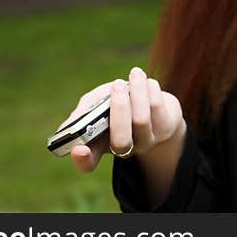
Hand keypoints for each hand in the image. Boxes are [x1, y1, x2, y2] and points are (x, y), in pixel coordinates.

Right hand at [63, 67, 184, 172]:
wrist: (153, 104)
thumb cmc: (116, 103)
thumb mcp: (97, 105)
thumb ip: (84, 112)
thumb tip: (71, 123)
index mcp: (101, 145)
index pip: (88, 163)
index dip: (82, 159)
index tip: (79, 149)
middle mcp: (125, 149)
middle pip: (121, 141)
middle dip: (119, 110)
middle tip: (117, 84)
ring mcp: (147, 142)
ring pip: (141, 120)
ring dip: (137, 92)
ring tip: (135, 73)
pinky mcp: (166, 130)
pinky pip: (157, 109)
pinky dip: (151, 90)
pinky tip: (147, 82)